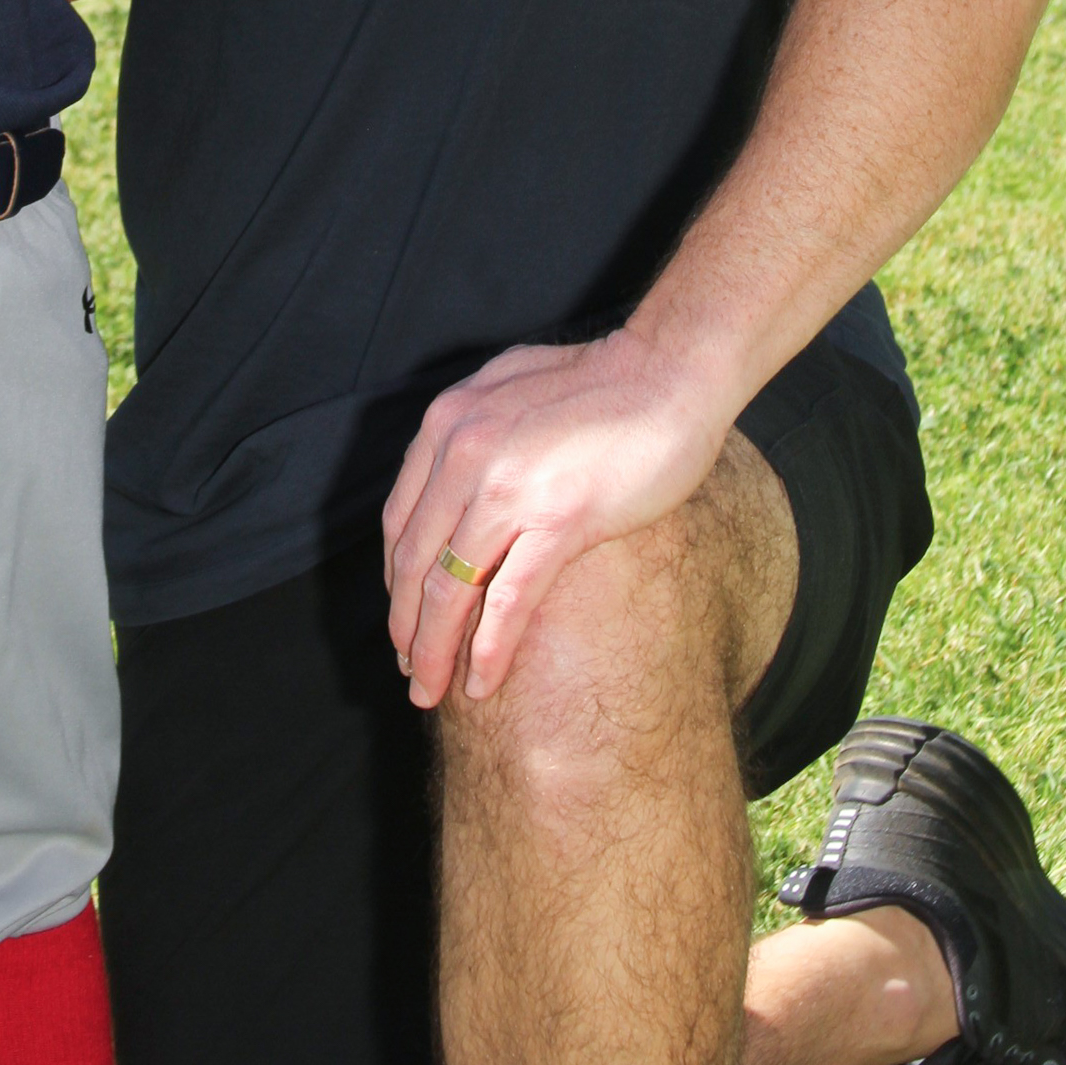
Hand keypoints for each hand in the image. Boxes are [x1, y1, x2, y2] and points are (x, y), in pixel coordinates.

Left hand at [381, 328, 736, 708]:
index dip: (395, 581)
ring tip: (431, 693)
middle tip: (409, 672)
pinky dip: (488, 649)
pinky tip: (481, 685)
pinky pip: (507, 600)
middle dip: (407, 628)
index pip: (400, 521)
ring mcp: (508, 487)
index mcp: (447, 423)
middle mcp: (463, 453)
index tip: (404, 619)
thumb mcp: (509, 390)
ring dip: (434, 651)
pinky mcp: (559, 518)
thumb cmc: (604, 382)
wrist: (670, 372)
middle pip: (414, 563)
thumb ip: (473, 432)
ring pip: (450, 589)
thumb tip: (450, 477)